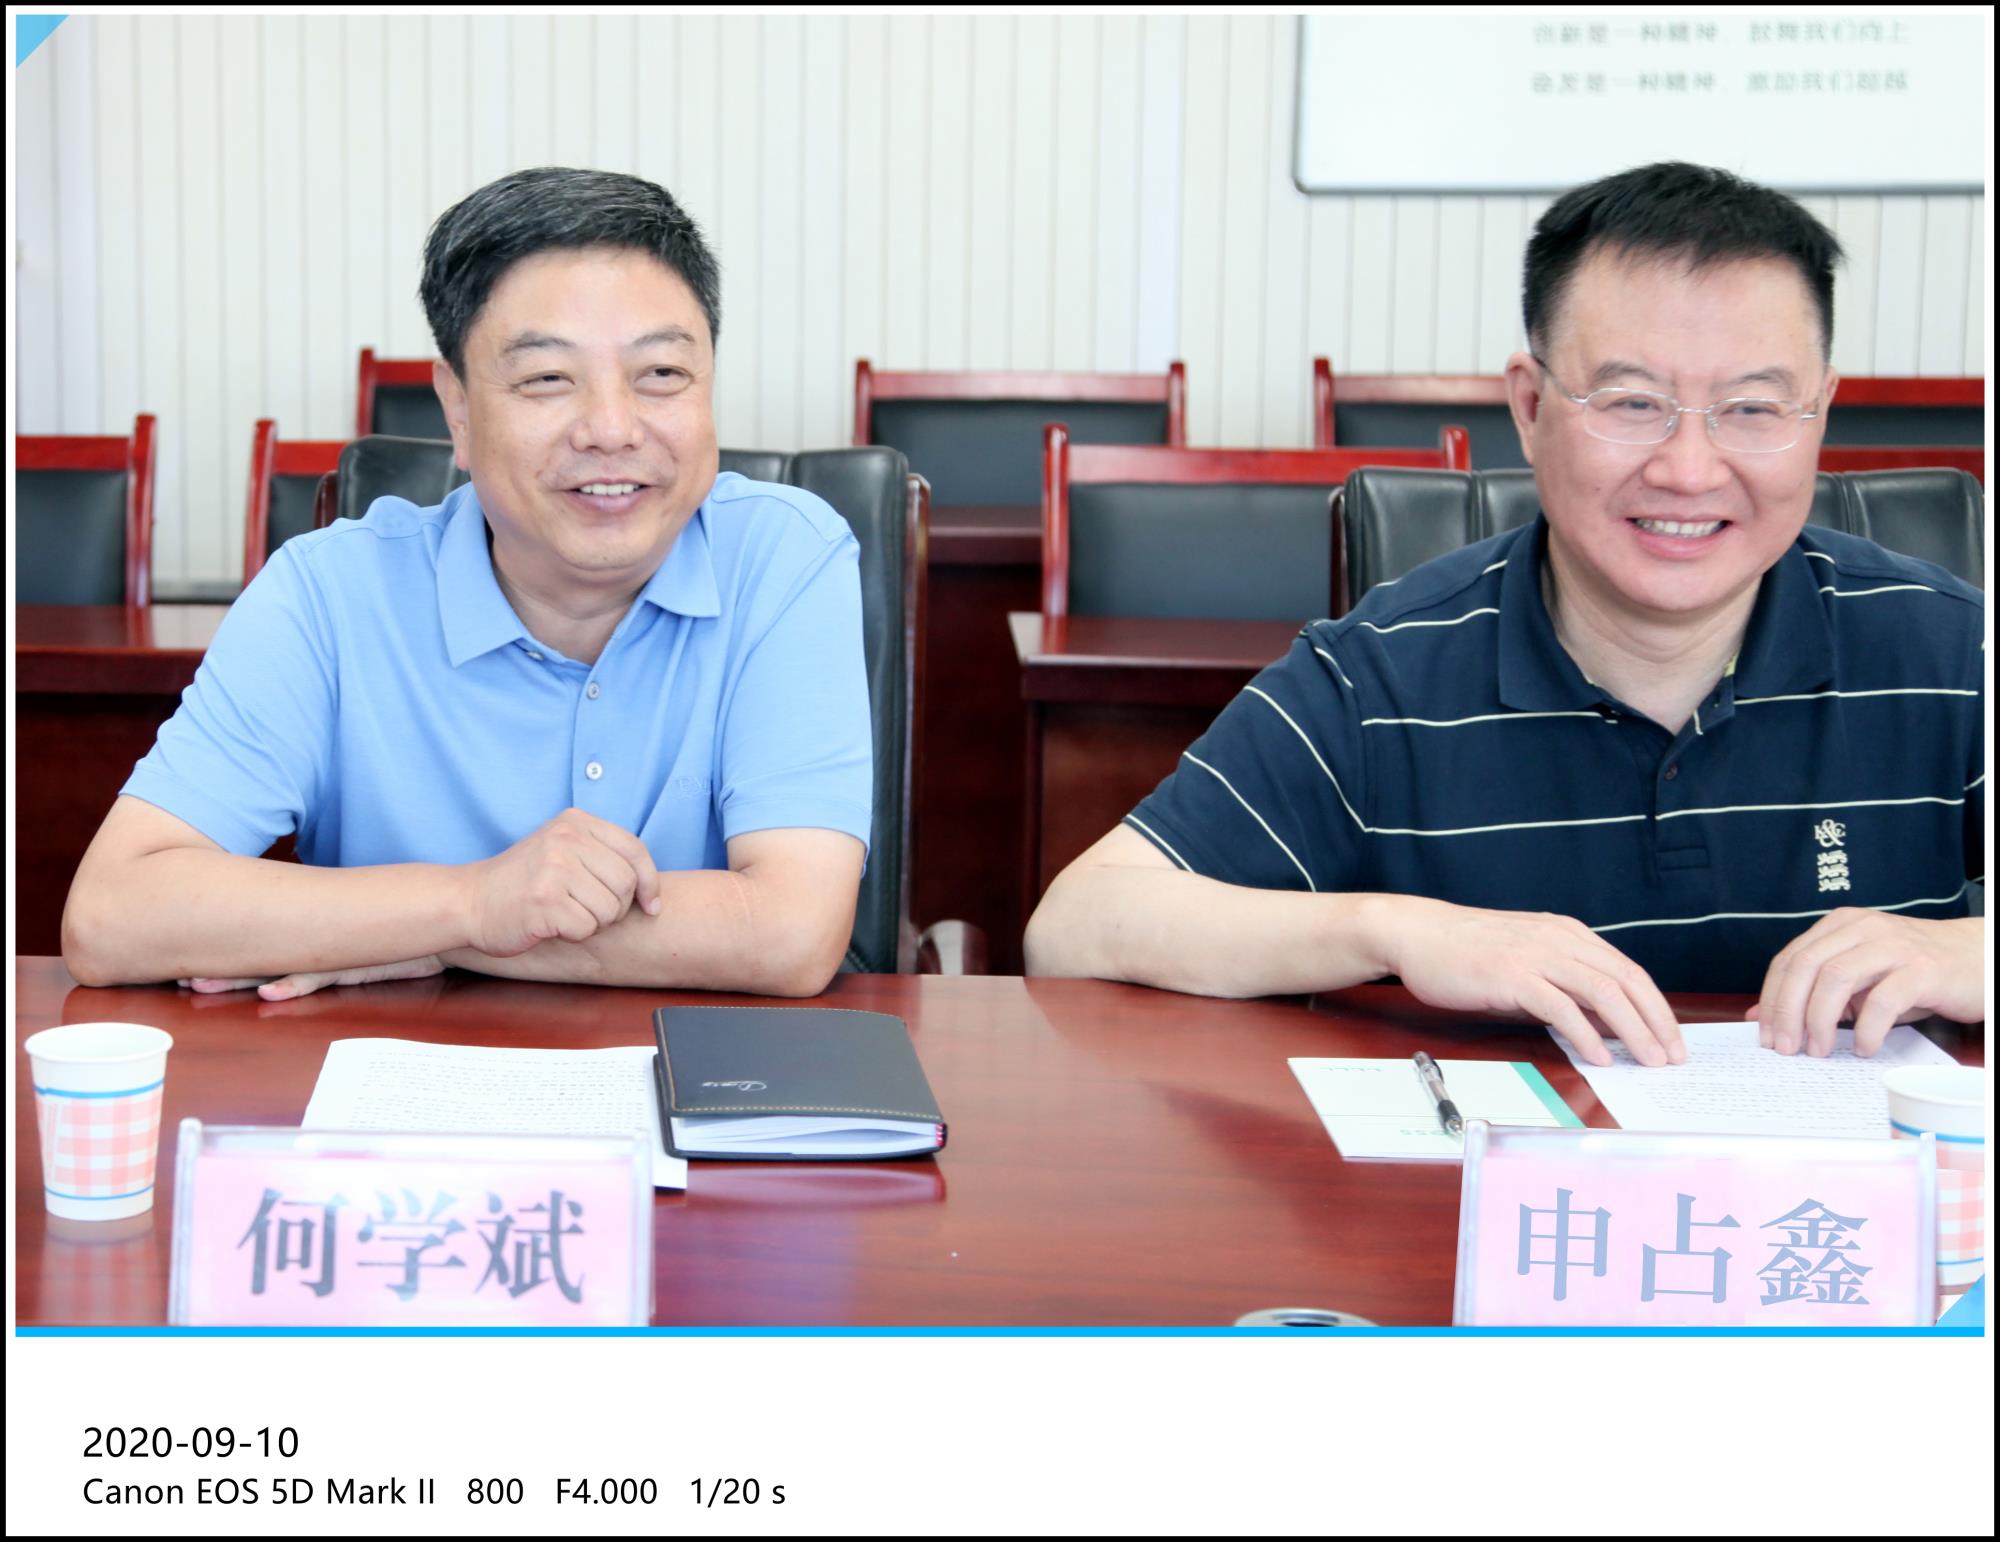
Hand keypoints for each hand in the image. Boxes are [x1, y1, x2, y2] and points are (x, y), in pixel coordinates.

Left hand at [182, 955, 444, 1000]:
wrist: (451, 928)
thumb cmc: (404, 943)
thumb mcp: (360, 949)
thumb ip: (327, 958)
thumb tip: (288, 972)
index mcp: (313, 940)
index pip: (257, 945)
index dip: (222, 954)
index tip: (187, 964)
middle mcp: (318, 945)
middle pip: (254, 953)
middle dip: (214, 965)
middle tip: (176, 978)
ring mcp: (335, 954)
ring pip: (276, 965)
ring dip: (239, 978)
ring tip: (201, 986)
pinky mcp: (357, 965)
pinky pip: (319, 976)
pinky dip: (294, 984)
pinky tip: (270, 992)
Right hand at [460, 808, 662, 955]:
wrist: (469, 901)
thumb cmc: (523, 882)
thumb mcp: (561, 849)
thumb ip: (601, 855)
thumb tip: (652, 888)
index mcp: (575, 822)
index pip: (635, 850)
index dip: (649, 882)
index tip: (650, 905)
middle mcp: (566, 839)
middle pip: (627, 883)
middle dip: (616, 908)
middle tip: (589, 912)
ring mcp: (554, 867)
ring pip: (610, 909)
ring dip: (594, 923)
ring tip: (566, 914)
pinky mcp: (545, 900)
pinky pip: (587, 928)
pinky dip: (575, 935)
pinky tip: (553, 925)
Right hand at [1375, 897, 1684, 1067]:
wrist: (1417, 934)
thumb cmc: (1466, 952)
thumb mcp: (1526, 961)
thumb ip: (1564, 986)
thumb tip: (1604, 1026)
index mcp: (1568, 934)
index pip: (1629, 971)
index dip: (1657, 1008)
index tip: (1671, 1040)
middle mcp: (1559, 939)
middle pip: (1626, 980)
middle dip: (1657, 1022)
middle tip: (1672, 1058)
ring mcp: (1536, 955)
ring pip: (1602, 991)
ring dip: (1632, 1030)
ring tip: (1647, 1062)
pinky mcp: (1511, 974)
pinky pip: (1560, 1006)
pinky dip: (1585, 1033)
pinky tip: (1598, 1056)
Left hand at [1752, 910, 1984, 1056]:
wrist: (1979, 959)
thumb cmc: (1914, 973)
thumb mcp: (1859, 980)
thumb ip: (1812, 993)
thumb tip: (1760, 1018)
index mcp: (1840, 927)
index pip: (1789, 960)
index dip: (1771, 999)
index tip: (1765, 1035)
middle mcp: (1862, 929)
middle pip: (1806, 966)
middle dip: (1788, 1011)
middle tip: (1785, 1048)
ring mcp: (1893, 946)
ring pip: (1836, 978)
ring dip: (1819, 1020)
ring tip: (1819, 1051)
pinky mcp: (1922, 969)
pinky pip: (1883, 1000)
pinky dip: (1866, 1029)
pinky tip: (1863, 1047)